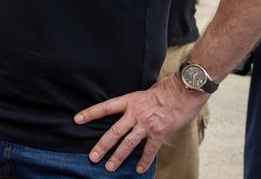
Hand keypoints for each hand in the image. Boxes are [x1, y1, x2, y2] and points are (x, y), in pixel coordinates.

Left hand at [74, 75, 207, 173]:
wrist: (183, 92)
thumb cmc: (165, 91)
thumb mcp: (143, 93)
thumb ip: (133, 104)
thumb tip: (126, 111)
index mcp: (129, 101)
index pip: (105, 107)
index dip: (90, 113)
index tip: (77, 120)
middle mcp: (135, 114)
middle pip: (114, 132)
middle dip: (102, 146)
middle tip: (93, 157)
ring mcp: (147, 124)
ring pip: (128, 144)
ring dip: (118, 156)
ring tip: (109, 167)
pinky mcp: (159, 133)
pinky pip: (149, 150)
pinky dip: (144, 161)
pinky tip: (138, 170)